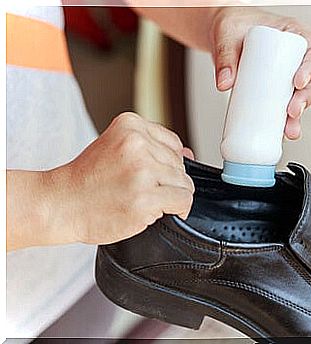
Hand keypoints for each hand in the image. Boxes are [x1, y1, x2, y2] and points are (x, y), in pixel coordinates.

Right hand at [45, 112, 194, 244]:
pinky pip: (183, 201)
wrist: (59, 204)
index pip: (174, 144)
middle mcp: (137, 143)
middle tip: (138, 189)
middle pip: (180, 165)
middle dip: (166, 181)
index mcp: (130, 124)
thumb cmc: (87, 180)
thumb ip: (153, 147)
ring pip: (185, 184)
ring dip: (170, 196)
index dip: (165, 165)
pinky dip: (177, 209)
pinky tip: (156, 210)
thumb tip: (190, 154)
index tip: (147, 175)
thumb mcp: (116, 148)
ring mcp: (142, 170)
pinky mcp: (145, 197)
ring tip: (142, 199)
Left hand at [210, 7, 310, 139]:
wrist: (226, 37)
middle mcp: (297, 57)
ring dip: (298, 116)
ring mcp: (289, 76)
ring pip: (303, 97)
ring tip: (289, 129)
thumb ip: (224, 56)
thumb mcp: (227, 34)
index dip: (310, 69)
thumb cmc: (234, 27)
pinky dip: (286, 122)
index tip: (298, 82)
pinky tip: (283, 134)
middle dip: (305, 99)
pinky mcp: (279, 91)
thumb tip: (224, 83)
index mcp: (294, 36)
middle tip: (292, 111)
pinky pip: (288, 107)